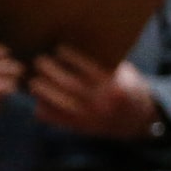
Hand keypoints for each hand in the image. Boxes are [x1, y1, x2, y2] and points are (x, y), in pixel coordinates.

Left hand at [27, 49, 159, 140]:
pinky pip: (55, 118)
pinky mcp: (80, 127)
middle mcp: (102, 103)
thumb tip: (78, 44)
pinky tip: (39, 99)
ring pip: (59, 103)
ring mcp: (90, 117)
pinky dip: (43, 108)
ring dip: (42, 90)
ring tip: (33, 80)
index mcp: (115, 87)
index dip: (72, 58)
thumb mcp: (126, 74)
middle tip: (39, 60)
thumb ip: (107, 64)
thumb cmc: (128, 88)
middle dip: (51, 72)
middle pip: (70, 85)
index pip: (90, 70)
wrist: (137, 120)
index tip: (59, 49)